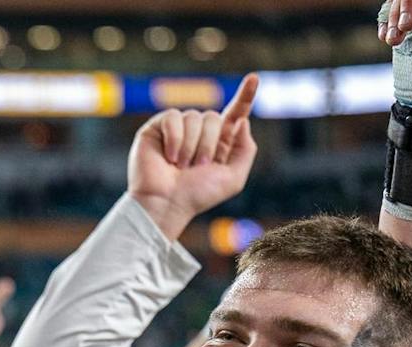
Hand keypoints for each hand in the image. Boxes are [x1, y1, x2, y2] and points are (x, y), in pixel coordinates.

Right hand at [128, 74, 258, 241]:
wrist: (165, 204)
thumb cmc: (196, 196)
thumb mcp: (233, 178)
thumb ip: (246, 149)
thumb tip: (242, 120)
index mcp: (218, 142)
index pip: (234, 113)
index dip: (245, 96)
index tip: (254, 78)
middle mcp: (198, 133)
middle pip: (213, 117)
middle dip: (209, 143)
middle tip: (198, 166)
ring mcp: (177, 130)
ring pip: (194, 117)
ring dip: (191, 145)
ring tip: (180, 166)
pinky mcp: (157, 128)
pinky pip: (173, 117)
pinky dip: (175, 138)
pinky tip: (169, 157)